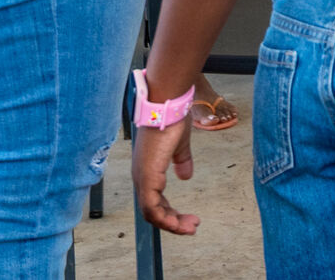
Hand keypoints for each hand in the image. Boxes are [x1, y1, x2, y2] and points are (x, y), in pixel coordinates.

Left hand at [133, 121, 199, 235]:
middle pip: (153, 211)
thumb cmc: (172, 120)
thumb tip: (185, 176)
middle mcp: (142, 177)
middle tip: (192, 227)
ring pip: (152, 213)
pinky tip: (178, 222)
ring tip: (190, 227)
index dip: (171, 213)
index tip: (189, 219)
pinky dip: (164, 218)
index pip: (155, 201)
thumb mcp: (179, 146)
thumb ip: (182, 162)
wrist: (168, 107)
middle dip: (173, 222)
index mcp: (148, 170)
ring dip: (171, 224)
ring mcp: (143, 178)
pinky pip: (151, 207)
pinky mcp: (147, 177)